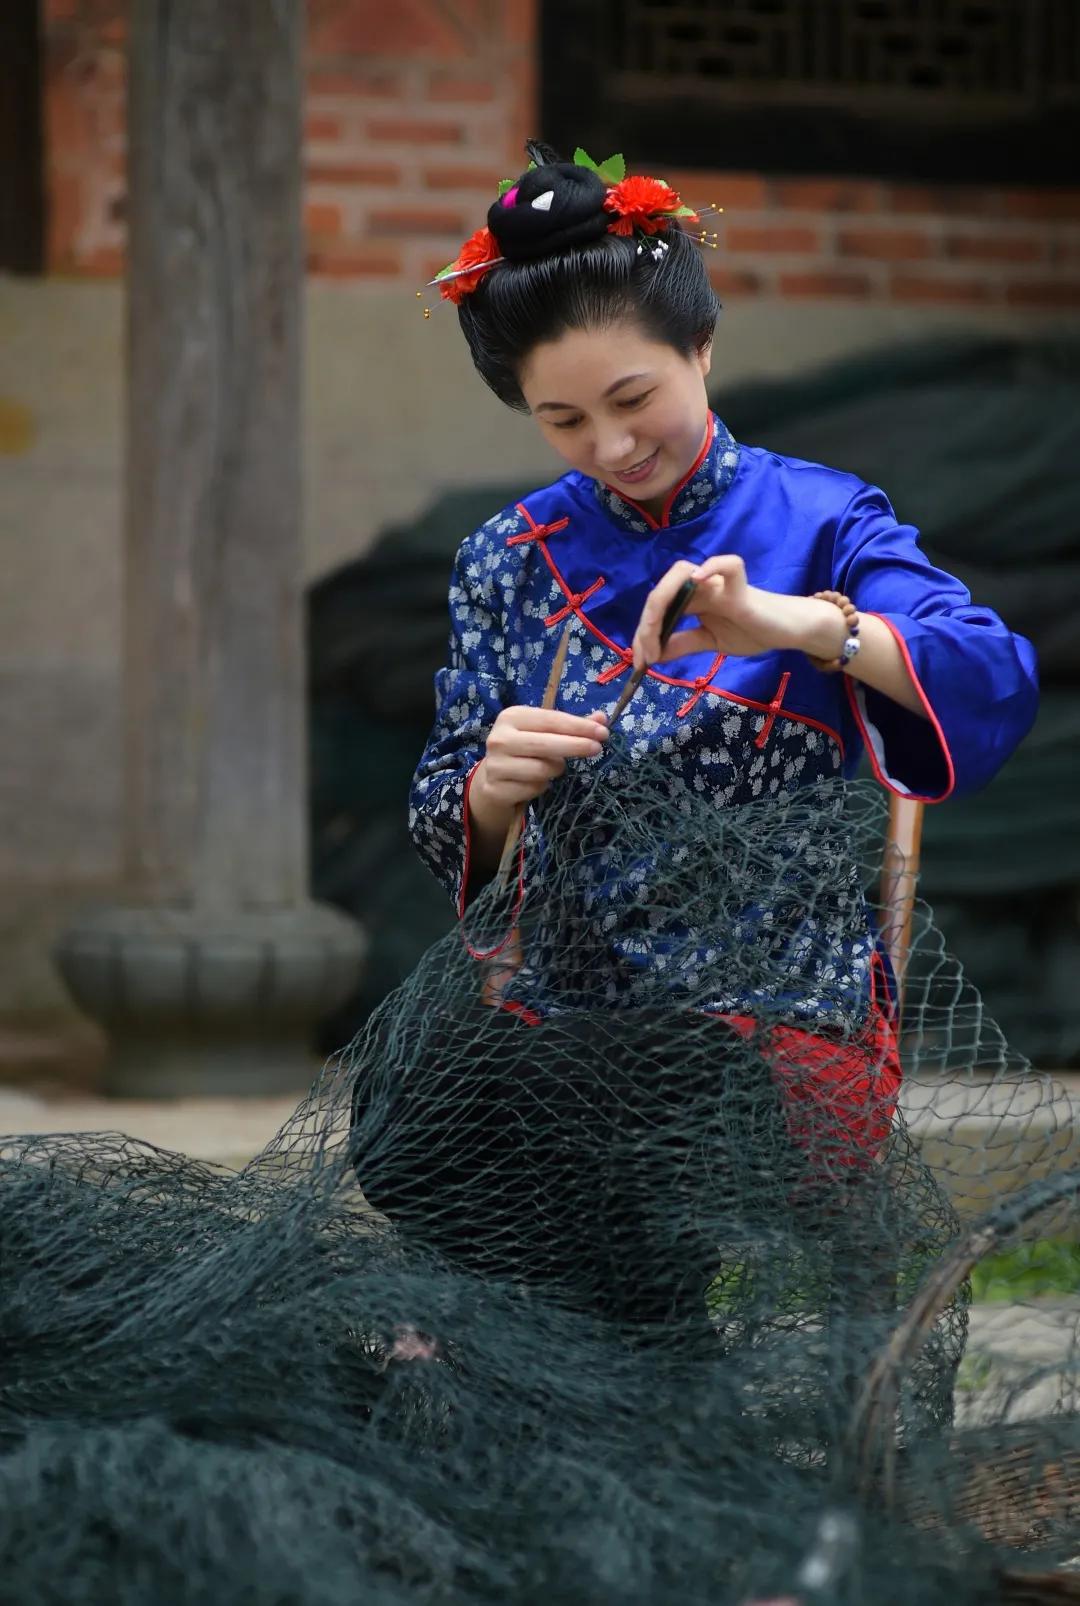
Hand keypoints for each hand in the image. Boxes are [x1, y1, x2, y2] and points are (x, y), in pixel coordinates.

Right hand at [474, 705, 608, 810]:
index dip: (579, 726)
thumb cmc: (524, 750)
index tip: (602, 732)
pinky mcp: (496, 789)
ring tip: (553, 767)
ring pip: (542, 769)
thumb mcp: (544, 732)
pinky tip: (537, 782)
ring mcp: (495, 765)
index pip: (551, 720)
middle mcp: (500, 739)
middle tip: (597, 749)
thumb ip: (571, 726)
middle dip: (576, 746)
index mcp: (511, 717)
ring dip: (556, 770)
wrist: (492, 778)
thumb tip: (601, 719)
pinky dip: (542, 786)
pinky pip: (534, 788)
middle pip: (546, 744)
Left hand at [631, 557, 844, 669]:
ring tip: (657, 631)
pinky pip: (728, 564)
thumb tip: (653, 655)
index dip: (643, 634)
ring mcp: (719, 584)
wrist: (786, 632)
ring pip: (680, 573)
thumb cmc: (752, 630)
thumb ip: (684, 644)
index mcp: (692, 599)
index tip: (640, 663)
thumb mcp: (710, 641)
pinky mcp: (742, 587)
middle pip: (662, 591)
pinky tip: (696, 580)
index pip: (657, 608)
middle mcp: (700, 586)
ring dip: (662, 602)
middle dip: (646, 624)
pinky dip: (711, 566)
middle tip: (646, 656)